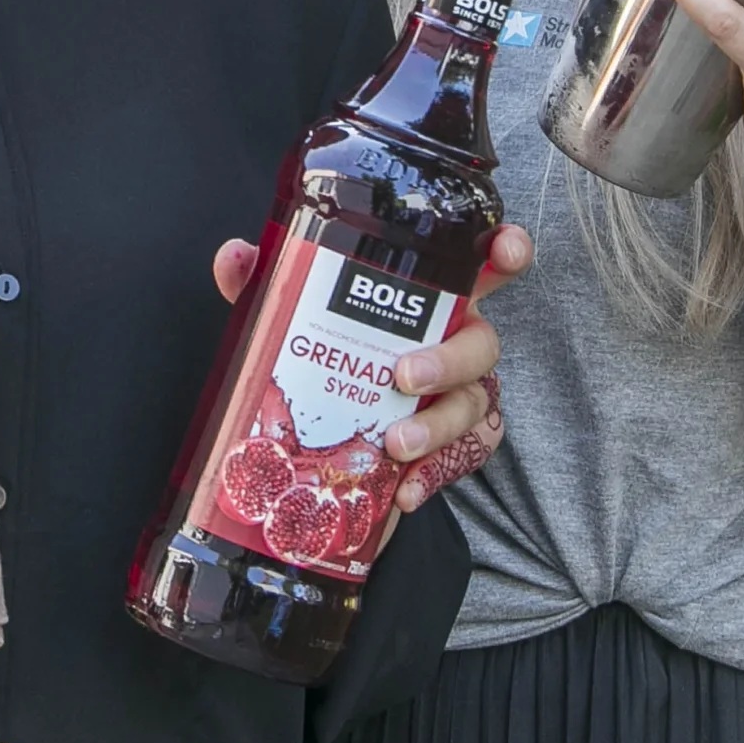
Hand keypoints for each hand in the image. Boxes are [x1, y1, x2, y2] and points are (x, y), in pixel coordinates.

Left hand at [210, 224, 530, 511]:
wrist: (322, 447)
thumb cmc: (326, 356)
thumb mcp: (291, 316)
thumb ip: (268, 282)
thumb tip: (236, 256)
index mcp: (427, 300)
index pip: (482, 266)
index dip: (507, 252)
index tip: (507, 251)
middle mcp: (454, 343)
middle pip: (483, 343)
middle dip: (450, 359)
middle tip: (405, 376)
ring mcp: (460, 398)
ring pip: (475, 405)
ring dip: (437, 427)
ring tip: (395, 445)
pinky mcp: (452, 450)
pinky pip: (462, 463)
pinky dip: (433, 477)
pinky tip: (404, 491)